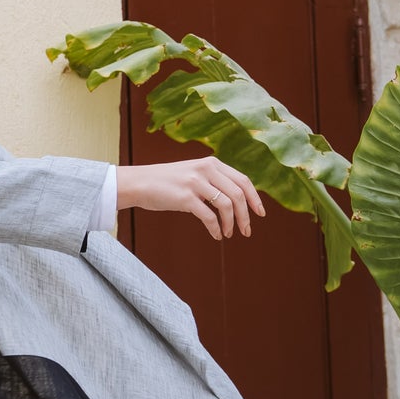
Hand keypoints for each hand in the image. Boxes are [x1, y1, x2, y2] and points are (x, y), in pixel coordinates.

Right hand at [116, 157, 264, 239]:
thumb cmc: (167, 182)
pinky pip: (209, 216)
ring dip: (231, 224)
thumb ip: (213, 180)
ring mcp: (196, 183)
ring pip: (227, 205)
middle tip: (246, 231)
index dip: (255, 198)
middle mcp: (206, 170)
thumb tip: (236, 200)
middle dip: (246, 215)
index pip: (243, 180)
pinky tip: (216, 235)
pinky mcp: (185, 197)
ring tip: (229, 234)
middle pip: (238, 194)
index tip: (260, 214)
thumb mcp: (193, 173)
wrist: (139, 182)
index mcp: (211, 163)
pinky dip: (216, 228)